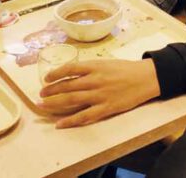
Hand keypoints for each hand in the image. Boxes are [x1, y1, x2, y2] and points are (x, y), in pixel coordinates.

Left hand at [38, 59, 160, 127]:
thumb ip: (90, 69)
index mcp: (95, 66)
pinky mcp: (106, 108)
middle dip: (51, 90)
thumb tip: (72, 74)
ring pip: (72, 100)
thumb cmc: (126, 69)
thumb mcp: (106, 63)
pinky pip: (84, 116)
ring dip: (55, 103)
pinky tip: (59, 124)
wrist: (145, 78)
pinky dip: (70, 121)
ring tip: (43, 106)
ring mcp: (100, 95)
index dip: (55, 74)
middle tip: (40, 94)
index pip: (69, 69)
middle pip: (67, 86)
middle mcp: (95, 80)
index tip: (46, 79)